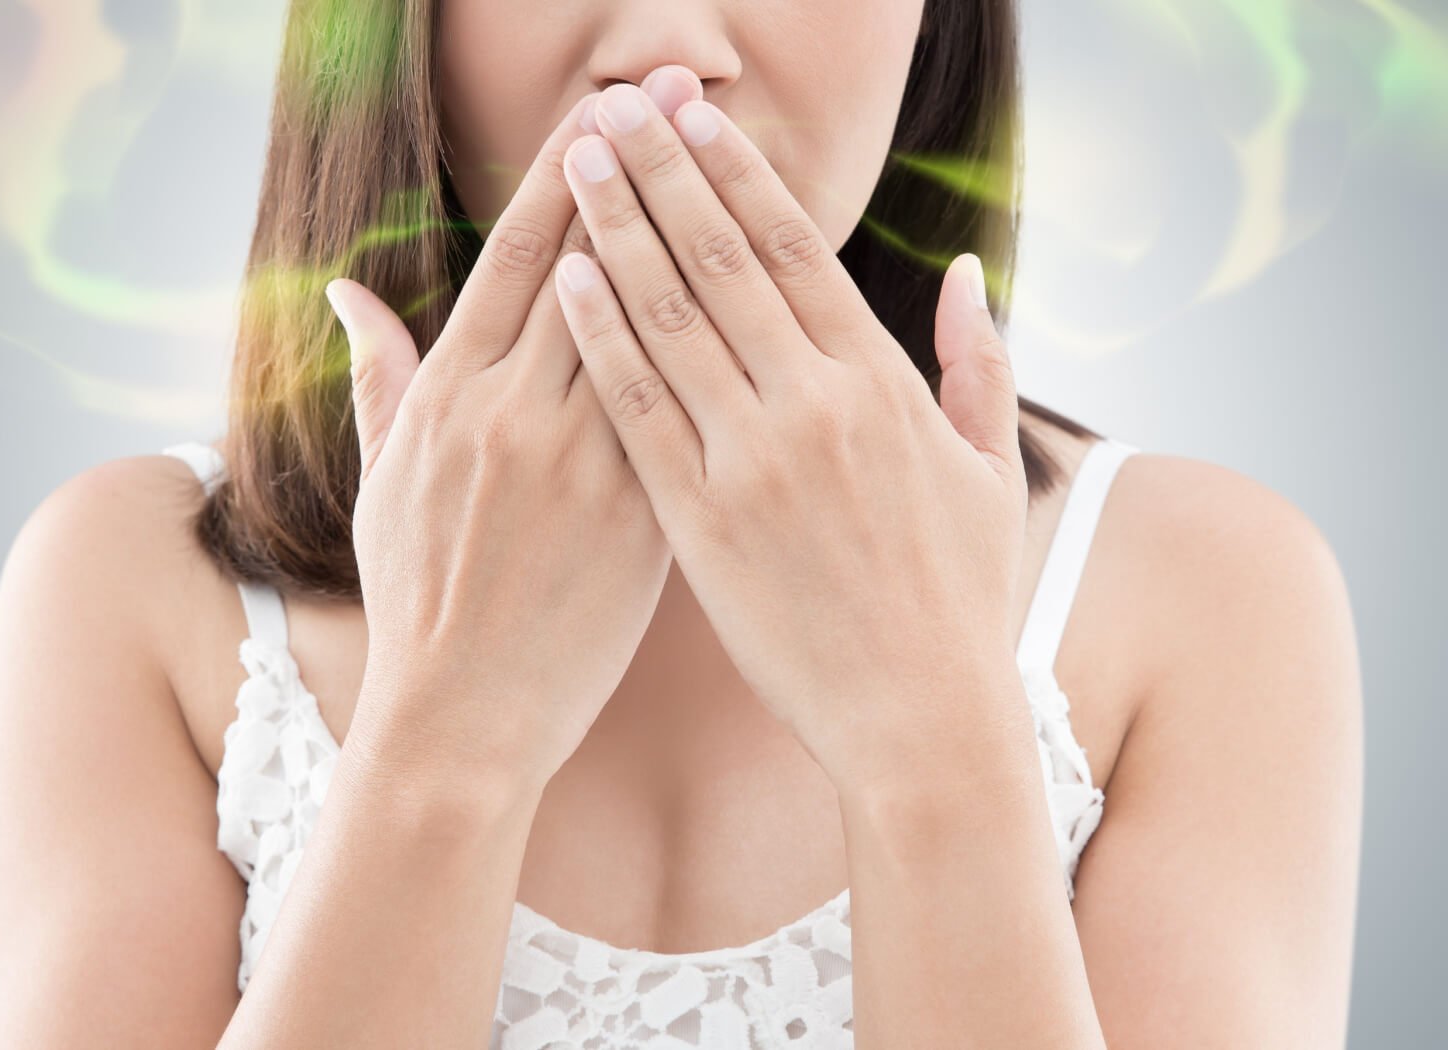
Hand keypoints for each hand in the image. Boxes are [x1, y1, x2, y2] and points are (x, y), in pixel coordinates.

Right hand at [328, 83, 701, 792]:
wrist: (463, 719)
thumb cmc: (417, 598)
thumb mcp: (378, 479)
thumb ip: (375, 375)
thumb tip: (346, 289)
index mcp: (450, 397)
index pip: (521, 257)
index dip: (567, 174)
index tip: (606, 109)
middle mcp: (518, 415)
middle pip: (598, 267)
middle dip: (645, 171)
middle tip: (681, 90)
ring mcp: (586, 466)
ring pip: (657, 328)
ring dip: (698, 236)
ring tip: (733, 162)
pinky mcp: (645, 518)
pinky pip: (696, 415)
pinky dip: (729, 352)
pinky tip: (766, 295)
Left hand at [551, 80, 1030, 789]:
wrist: (919, 718)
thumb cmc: (959, 598)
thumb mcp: (987, 471)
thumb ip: (977, 363)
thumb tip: (964, 273)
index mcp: (881, 385)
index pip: (797, 250)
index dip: (738, 174)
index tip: (695, 115)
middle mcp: (814, 406)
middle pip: (722, 261)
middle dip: (664, 174)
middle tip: (615, 106)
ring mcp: (752, 462)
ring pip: (671, 319)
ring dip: (616, 232)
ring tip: (577, 164)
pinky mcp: (700, 523)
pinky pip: (640, 411)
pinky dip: (602, 339)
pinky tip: (567, 282)